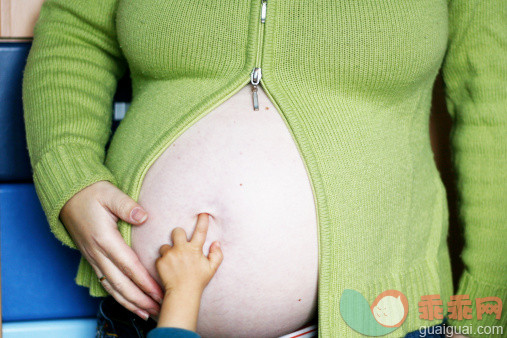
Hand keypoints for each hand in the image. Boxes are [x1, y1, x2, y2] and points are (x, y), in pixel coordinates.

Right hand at [59, 180, 163, 320]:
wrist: (68, 195)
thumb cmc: (92, 193)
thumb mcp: (110, 193)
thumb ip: (127, 206)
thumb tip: (143, 217)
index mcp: (105, 238)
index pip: (129, 265)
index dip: (144, 281)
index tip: (159, 292)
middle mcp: (97, 253)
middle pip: (121, 283)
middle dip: (141, 299)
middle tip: (159, 308)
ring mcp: (93, 258)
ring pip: (112, 287)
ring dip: (130, 302)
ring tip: (148, 313)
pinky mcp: (92, 259)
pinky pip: (106, 283)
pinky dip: (118, 296)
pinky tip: (130, 303)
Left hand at [156, 213, 222, 293]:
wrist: (182, 294)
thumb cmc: (198, 281)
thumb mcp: (211, 269)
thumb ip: (217, 255)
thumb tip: (216, 243)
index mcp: (195, 249)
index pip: (200, 231)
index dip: (202, 220)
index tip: (203, 212)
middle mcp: (181, 249)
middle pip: (177, 231)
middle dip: (178, 234)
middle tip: (180, 242)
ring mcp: (169, 255)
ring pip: (165, 245)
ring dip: (169, 250)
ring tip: (173, 260)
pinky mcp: (160, 262)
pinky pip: (160, 256)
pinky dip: (163, 261)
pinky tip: (168, 268)